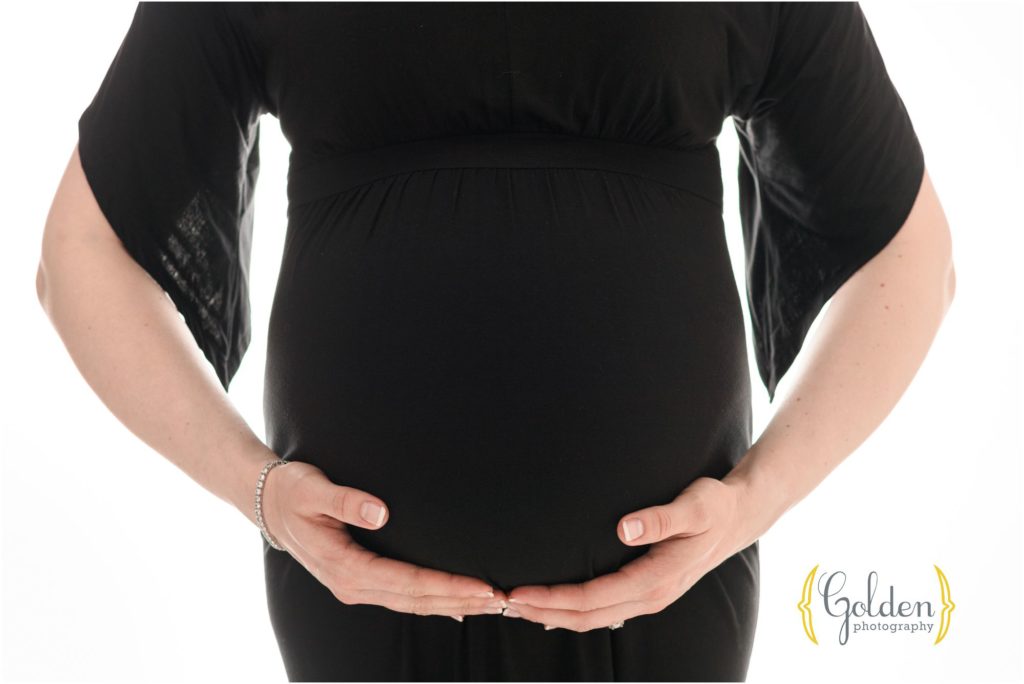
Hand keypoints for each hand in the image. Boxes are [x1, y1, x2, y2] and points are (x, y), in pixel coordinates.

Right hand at [260, 459, 508, 620]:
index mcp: (345, 567)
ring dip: (452, 604)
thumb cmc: (293, 491)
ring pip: (412, 603)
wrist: (268, 504)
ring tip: (490, 605)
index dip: (446, 586)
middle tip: (502, 601)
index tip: (481, 586)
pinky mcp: (359, 580)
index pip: (408, 583)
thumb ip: (346, 501)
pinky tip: (458, 608)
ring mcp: (356, 586)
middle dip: (461, 601)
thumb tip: (381, 513)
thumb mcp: (312, 489)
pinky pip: (402, 597)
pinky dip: (433, 603)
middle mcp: (352, 585)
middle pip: (416, 600)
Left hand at [502, 476, 752, 630]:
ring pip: (594, 619)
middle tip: (504, 602)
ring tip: (519, 607)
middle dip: (544, 612)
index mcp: (657, 579)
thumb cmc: (715, 506)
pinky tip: (554, 610)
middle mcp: (651, 596)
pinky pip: (604, 612)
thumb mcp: (695, 505)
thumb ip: (660, 518)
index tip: (521, 593)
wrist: (739, 518)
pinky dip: (574, 613)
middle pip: (587, 616)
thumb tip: (625, 528)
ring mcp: (650, 598)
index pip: (594, 597)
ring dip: (555, 616)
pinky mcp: (647, 592)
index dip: (555, 599)